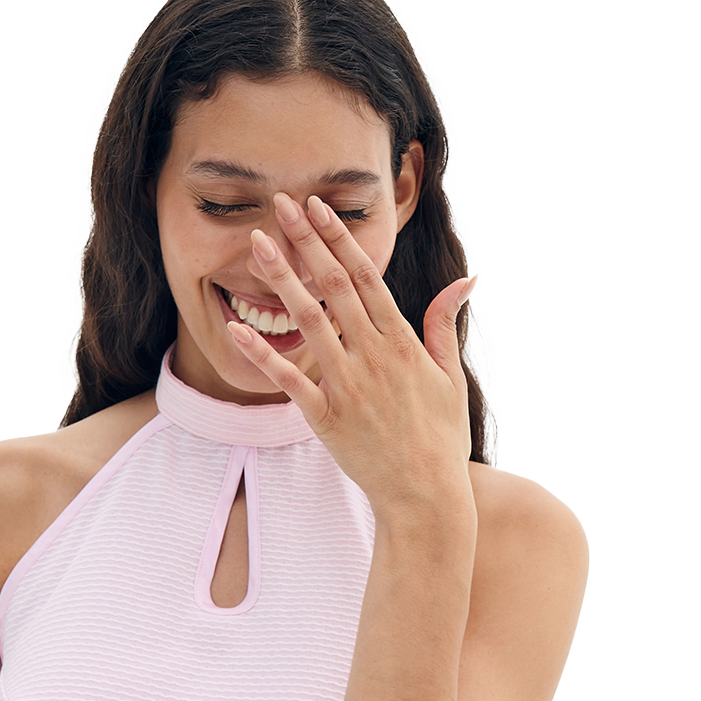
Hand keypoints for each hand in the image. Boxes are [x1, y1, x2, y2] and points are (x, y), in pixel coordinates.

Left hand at [226, 191, 476, 522]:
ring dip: (281, 280)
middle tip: (280, 204)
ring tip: (257, 244)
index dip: (337, 239)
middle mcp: (373, 356)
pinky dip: (260, 353)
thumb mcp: (450, 376)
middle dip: (305, 242)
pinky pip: (287, 380)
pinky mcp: (325, 418)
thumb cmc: (440, 438)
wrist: (426, 496)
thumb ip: (445, 324)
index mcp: (402, 342)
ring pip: (308, 322)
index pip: (365, 277)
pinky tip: (234, 327)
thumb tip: (466, 279)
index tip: (317, 207)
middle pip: (333, 287)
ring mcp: (348, 386)